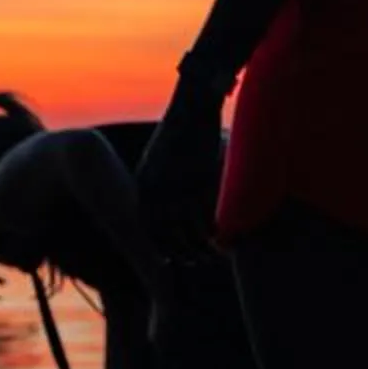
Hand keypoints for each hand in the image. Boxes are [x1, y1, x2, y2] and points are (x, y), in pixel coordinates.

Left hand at [136, 94, 225, 262]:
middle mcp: (157, 190)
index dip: (158, 246)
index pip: (146, 225)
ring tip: (211, 256)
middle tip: (194, 261)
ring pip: (188, 231)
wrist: (192, 108)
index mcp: (144, 184)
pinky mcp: (202, 183)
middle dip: (180, 253)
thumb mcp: (158, 158)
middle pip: (165, 235)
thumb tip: (161, 203)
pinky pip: (206, 218)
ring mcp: (179, 187)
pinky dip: (214, 233)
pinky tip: (223, 239)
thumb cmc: (179, 131)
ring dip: (200, 248)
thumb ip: (156, 182)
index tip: (167, 260)